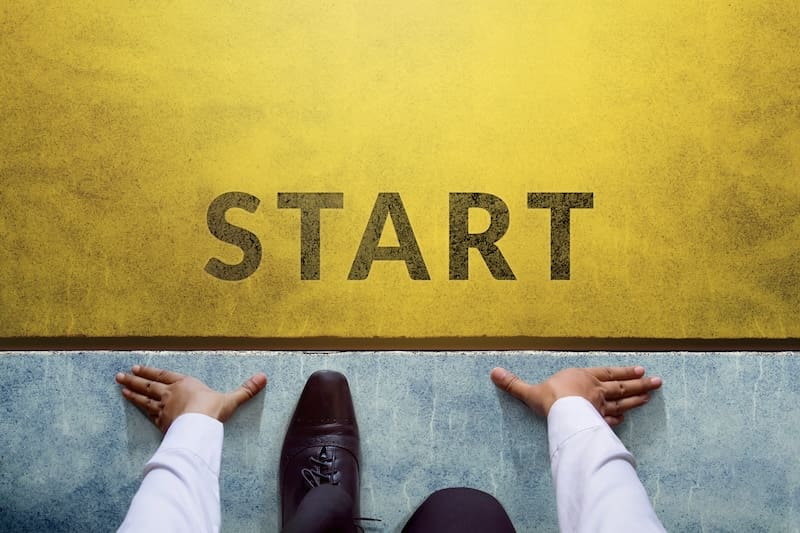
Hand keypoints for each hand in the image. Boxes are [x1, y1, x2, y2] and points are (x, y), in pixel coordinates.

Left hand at [116, 365, 267, 432]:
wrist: (198, 426)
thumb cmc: (212, 410)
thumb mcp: (231, 399)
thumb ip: (246, 389)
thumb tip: (263, 377)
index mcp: (185, 384)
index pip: (164, 375)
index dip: (152, 372)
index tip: (139, 368)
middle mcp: (170, 393)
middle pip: (149, 384)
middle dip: (135, 379)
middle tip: (121, 375)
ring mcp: (163, 407)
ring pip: (143, 397)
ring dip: (131, 391)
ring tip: (120, 386)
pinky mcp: (160, 421)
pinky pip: (145, 412)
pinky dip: (136, 407)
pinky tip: (129, 403)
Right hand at [491, 366, 661, 425]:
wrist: (563, 412)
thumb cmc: (551, 398)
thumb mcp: (530, 390)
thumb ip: (514, 383)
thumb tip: (493, 373)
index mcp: (584, 378)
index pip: (609, 373)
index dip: (623, 373)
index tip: (639, 371)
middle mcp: (597, 391)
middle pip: (622, 387)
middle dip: (640, 384)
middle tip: (657, 382)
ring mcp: (602, 407)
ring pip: (624, 402)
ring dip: (639, 398)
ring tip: (653, 394)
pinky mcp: (601, 422)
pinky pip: (613, 420)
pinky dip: (621, 419)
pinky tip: (627, 420)